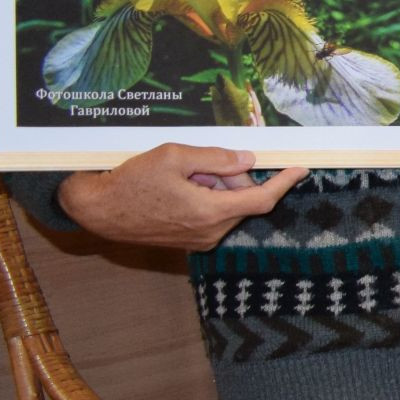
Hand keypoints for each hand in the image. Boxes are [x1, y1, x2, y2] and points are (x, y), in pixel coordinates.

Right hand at [54, 144, 307, 250]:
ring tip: (184, 175)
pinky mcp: (190, 242)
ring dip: (217, 187)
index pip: (262, 200)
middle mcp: (210, 232)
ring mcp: (200, 241)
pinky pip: (213, 217)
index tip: (302, 170)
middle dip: (233, 177)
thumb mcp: (174, 157)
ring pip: (228, 207)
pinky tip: (181, 188)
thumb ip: (215, 158)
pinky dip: (207, 199)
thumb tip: (248, 160)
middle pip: (243, 199)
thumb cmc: (131, 181)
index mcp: (210, 212)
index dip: (284, 183)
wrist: (97, 211)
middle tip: (205, 163)